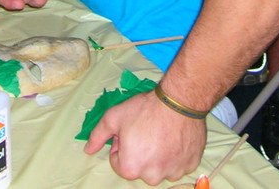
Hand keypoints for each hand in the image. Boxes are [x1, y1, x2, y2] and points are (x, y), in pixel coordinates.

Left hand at [85, 91, 206, 183]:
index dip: (121, 145)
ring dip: (159, 155)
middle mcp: (152, 177)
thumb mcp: (114, 117)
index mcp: (131, 168)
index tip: (130, 131)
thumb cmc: (145, 110)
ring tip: (161, 133)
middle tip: (145, 131)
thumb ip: (98, 135)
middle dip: (140, 152)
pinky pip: (179, 164)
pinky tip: (175, 137)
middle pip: (140, 167)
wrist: (179, 101)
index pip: (118, 162)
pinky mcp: (190, 165)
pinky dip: (176, 154)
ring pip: (160, 167)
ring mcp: (173, 172)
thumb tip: (88, 150)